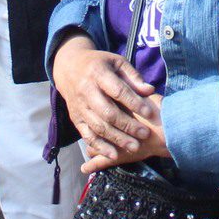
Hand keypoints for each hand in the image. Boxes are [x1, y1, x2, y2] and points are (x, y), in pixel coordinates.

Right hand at [51, 34, 163, 169]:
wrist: (69, 68)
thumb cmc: (100, 65)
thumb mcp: (116, 62)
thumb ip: (133, 77)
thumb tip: (150, 91)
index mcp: (98, 74)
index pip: (117, 90)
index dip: (134, 102)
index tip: (149, 113)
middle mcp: (86, 91)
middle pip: (107, 112)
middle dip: (127, 125)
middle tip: (145, 134)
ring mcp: (79, 107)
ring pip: (98, 126)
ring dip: (117, 139)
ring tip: (135, 147)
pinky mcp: (76, 119)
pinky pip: (87, 135)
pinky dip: (100, 147)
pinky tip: (114, 155)